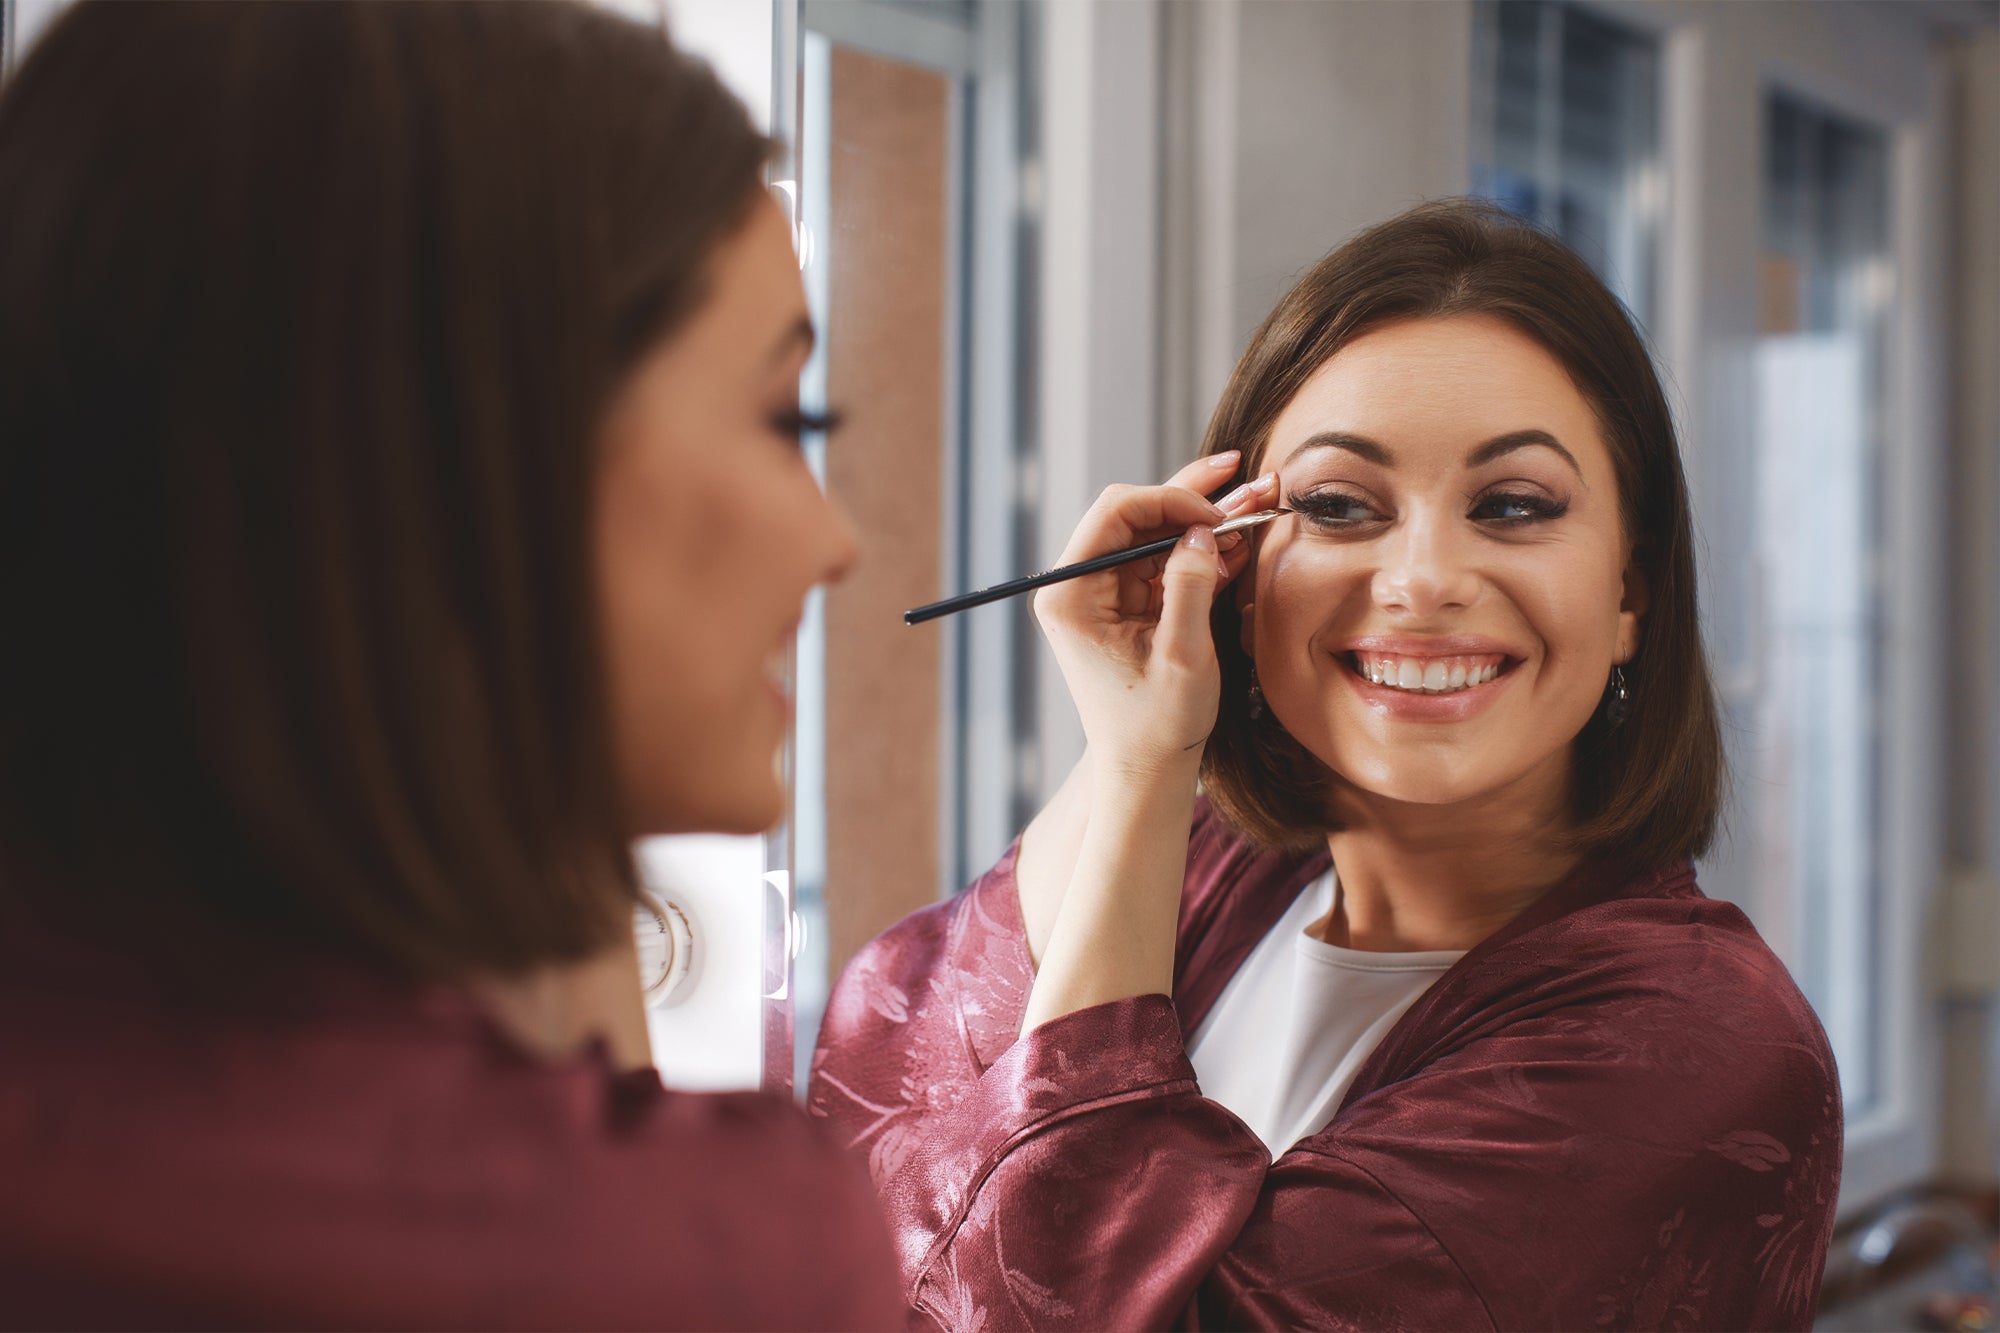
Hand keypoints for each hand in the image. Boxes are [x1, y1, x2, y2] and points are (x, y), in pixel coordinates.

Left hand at [1032, 452, 1279, 781]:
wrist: (1146, 771)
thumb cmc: (1157, 725)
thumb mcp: (1183, 656)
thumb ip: (1191, 587)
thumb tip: (1202, 531)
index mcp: (1072, 595)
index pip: (1116, 512)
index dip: (1171, 500)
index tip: (1218, 517)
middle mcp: (1077, 587)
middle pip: (1135, 516)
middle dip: (1192, 499)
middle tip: (1242, 472)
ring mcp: (1101, 595)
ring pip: (1153, 535)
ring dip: (1202, 523)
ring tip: (1254, 501)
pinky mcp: (1125, 607)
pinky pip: (1161, 563)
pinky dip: (1199, 553)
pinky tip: (1239, 540)